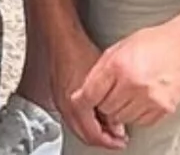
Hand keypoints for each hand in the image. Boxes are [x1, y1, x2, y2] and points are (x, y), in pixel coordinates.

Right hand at [47, 24, 125, 148]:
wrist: (61, 38)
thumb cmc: (79, 51)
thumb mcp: (102, 80)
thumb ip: (110, 105)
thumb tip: (117, 123)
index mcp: (75, 105)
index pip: (93, 135)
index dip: (110, 142)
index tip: (121, 141)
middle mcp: (64, 107)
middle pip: (84, 135)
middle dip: (102, 139)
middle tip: (117, 138)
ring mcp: (60, 101)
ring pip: (77, 128)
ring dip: (93, 131)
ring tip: (109, 127)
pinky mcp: (58, 95)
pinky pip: (72, 118)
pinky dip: (85, 122)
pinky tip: (95, 114)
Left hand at [71, 22, 179, 135]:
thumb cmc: (151, 44)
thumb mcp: (117, 50)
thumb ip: (99, 72)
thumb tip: (83, 93)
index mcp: (119, 66)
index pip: (91, 94)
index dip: (84, 100)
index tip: (81, 101)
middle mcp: (134, 84)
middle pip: (106, 109)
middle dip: (104, 103)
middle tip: (111, 93)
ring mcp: (151, 98)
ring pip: (122, 118)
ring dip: (120, 110)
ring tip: (127, 95)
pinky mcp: (165, 108)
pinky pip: (141, 122)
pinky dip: (137, 114)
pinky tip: (140, 99)